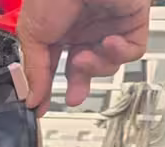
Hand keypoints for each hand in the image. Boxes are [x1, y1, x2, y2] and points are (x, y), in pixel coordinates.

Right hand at [17, 0, 149, 116]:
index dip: (49, 86)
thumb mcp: (33, 34)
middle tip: (72, 96)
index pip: (54, 64)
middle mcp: (83, 27)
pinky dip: (119, 53)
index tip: (43, 105)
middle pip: (85, 67)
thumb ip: (34, 70)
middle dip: (79, 83)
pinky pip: (131, 51)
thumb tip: (31, 97)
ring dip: (95, 66)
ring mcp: (108, 25)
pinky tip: (107, 42)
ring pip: (108, 63)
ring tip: (83, 57)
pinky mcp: (132, 22)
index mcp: (57, 29)